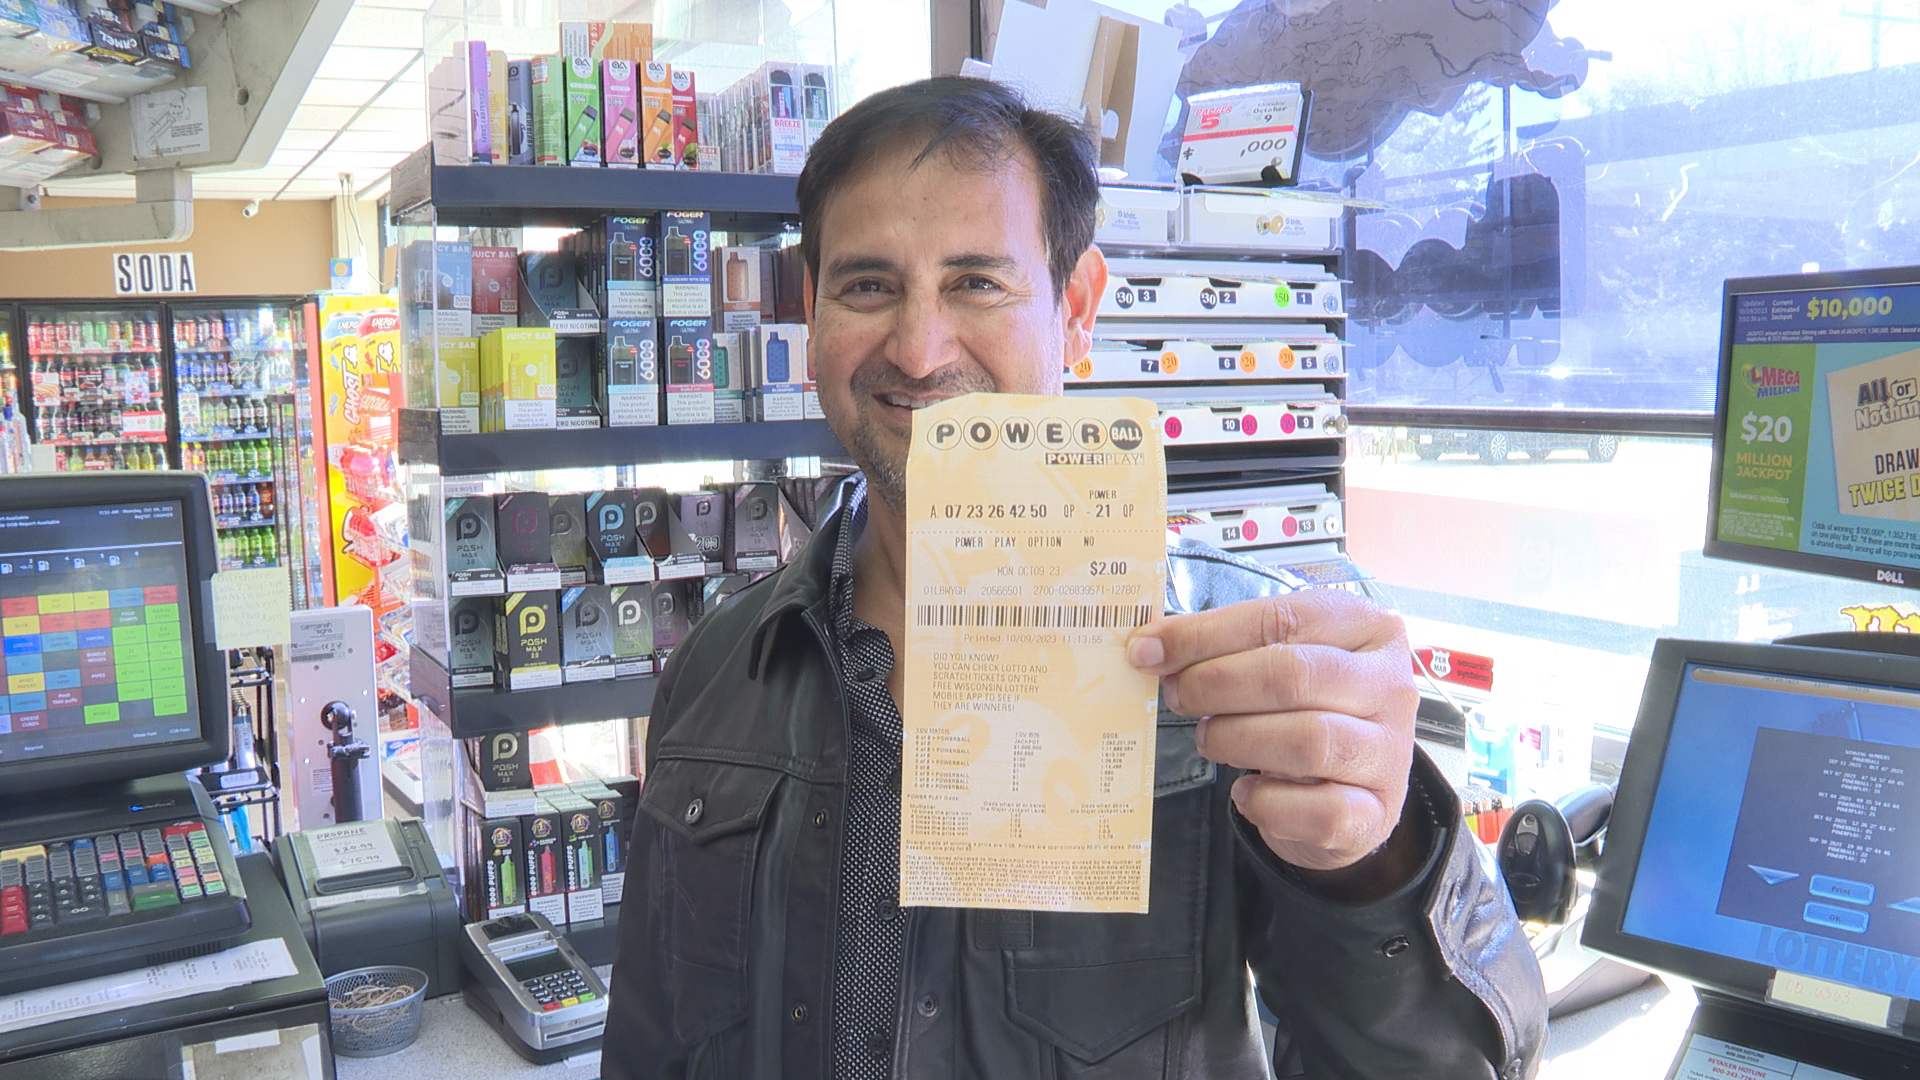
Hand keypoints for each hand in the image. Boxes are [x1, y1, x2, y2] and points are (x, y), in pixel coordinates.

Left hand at [1128, 590, 1418, 875]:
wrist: (1344, 791)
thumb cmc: (1303, 712)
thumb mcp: (1272, 661)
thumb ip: (1222, 647)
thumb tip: (1152, 646)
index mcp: (1369, 629)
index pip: (1283, 617)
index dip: (1207, 634)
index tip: (1151, 650)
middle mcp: (1390, 687)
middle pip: (1294, 675)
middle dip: (1217, 685)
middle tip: (1179, 696)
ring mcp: (1389, 753)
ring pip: (1307, 740)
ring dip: (1236, 739)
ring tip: (1211, 739)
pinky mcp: (1376, 813)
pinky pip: (1315, 809)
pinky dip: (1266, 801)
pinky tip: (1248, 790)